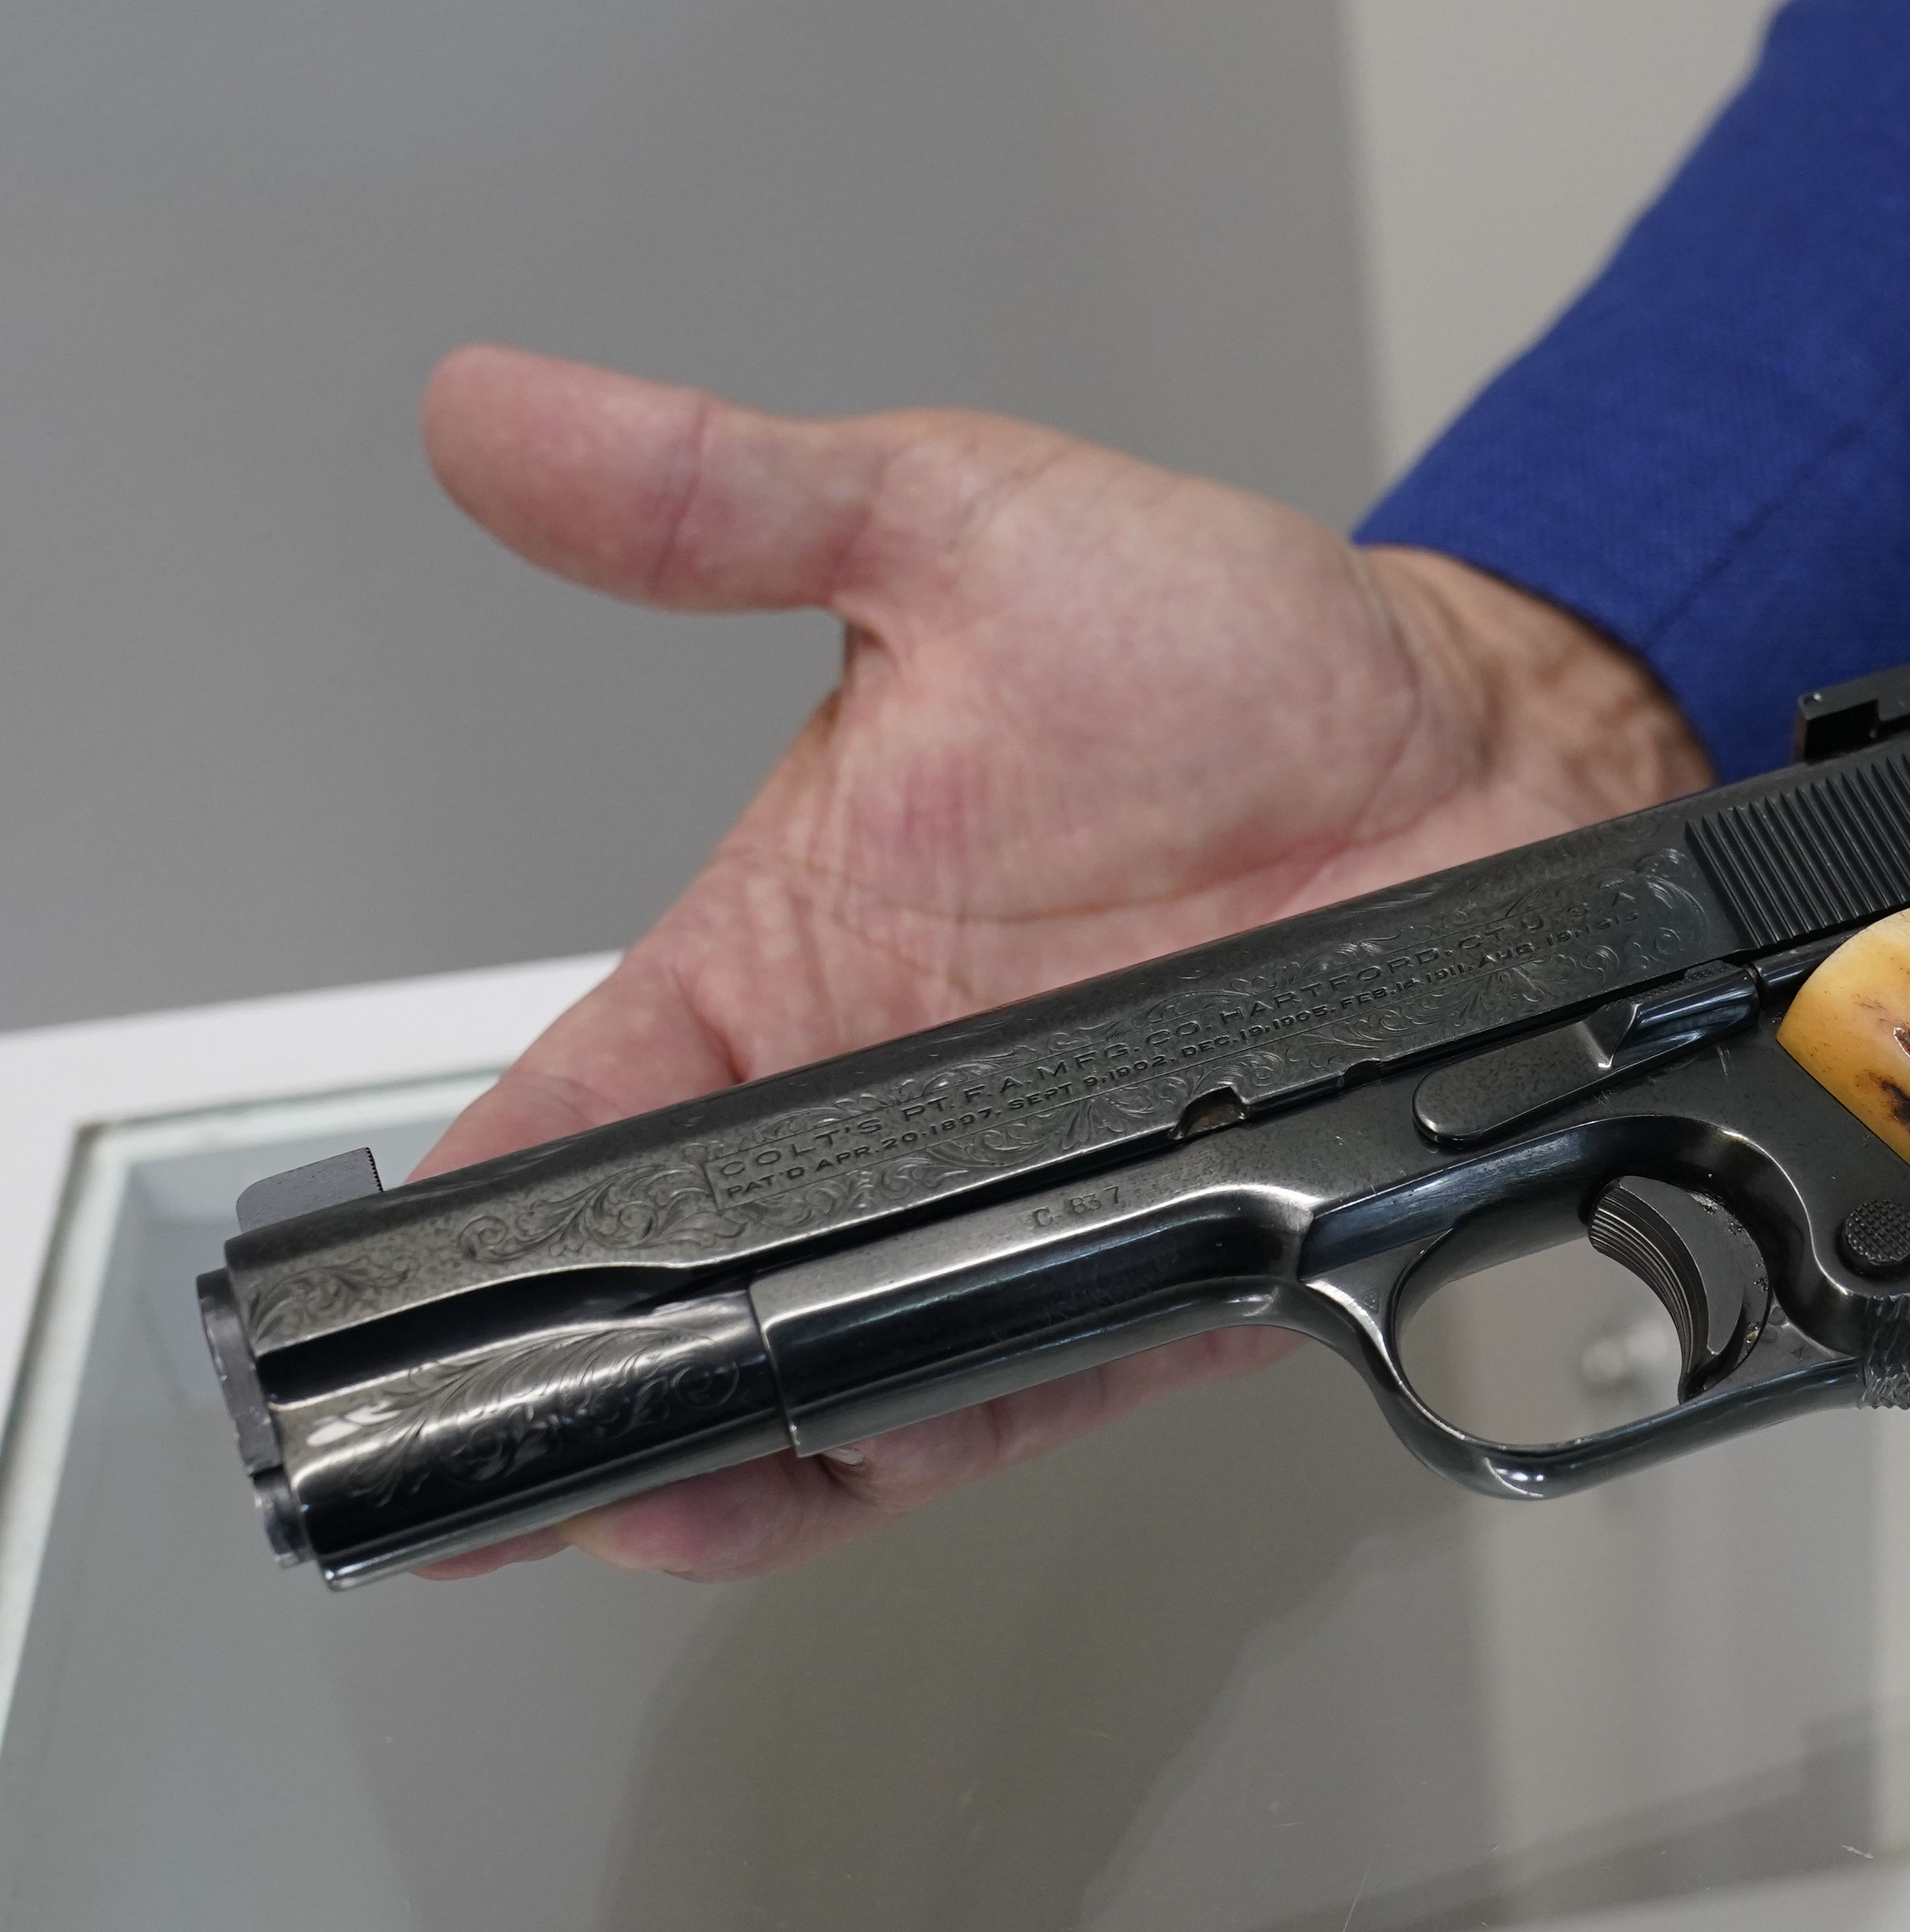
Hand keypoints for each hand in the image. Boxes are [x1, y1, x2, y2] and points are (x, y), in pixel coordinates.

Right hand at [407, 346, 1705, 1581]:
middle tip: (473, 1443)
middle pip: (679, 1280)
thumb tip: (501, 418)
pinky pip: (987, 1394)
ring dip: (705, 1446)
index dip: (478, 1205)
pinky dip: (887, 1457)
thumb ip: (727, 500)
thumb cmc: (1247, 649)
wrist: (1482, 751)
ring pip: (811, 1375)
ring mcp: (1012, 1204)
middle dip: (568, 1373)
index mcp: (792, 953)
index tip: (390, 1285)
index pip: (580, 1100)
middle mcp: (885, 1103)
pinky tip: (795, 1487)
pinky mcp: (1143, 1274)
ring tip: (607, 1498)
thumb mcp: (959, 526)